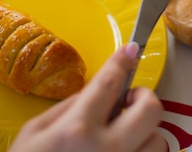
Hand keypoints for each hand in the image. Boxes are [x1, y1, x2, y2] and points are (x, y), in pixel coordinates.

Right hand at [9, 43, 167, 151]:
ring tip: (123, 138)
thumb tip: (95, 90)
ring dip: (144, 134)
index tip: (131, 50)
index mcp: (78, 129)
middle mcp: (108, 148)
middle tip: (128, 102)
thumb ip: (67, 107)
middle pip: (151, 109)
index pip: (109, 83)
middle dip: (143, 98)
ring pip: (158, 141)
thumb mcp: (33, 133)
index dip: (122, 61)